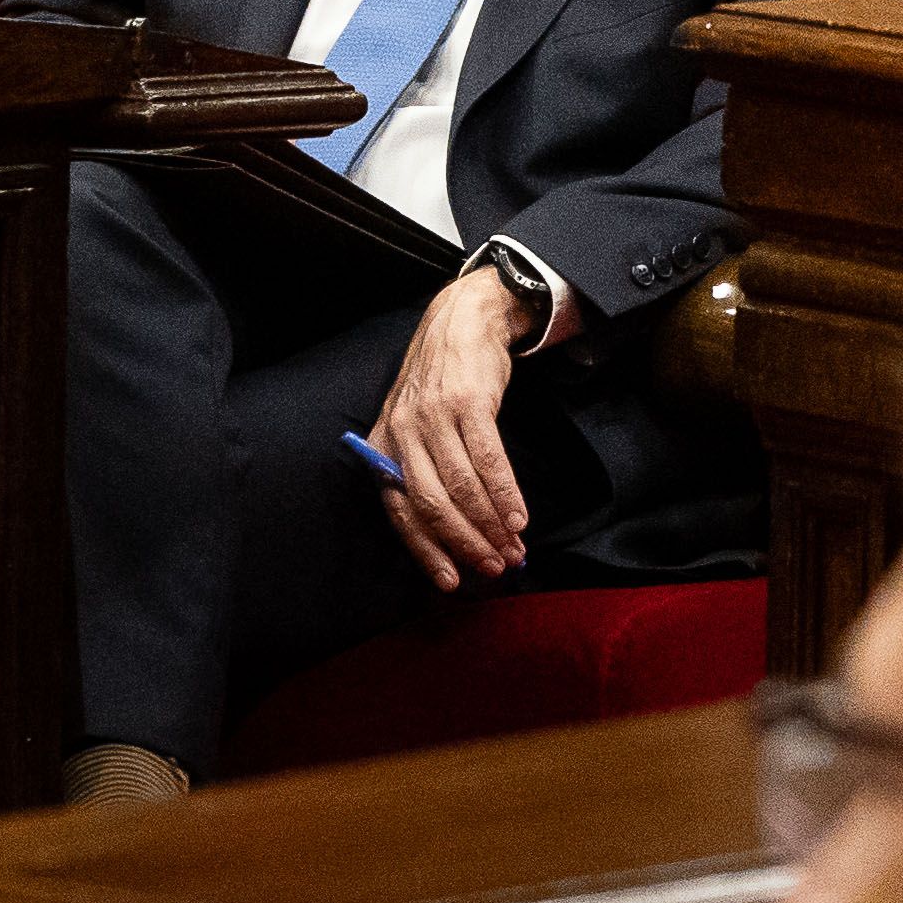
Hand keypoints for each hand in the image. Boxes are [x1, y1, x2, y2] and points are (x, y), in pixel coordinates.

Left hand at [366, 264, 538, 588]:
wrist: (460, 322)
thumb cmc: (439, 384)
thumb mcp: (412, 425)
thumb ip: (418, 469)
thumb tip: (450, 529)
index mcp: (382, 448)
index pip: (399, 512)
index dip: (426, 550)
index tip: (451, 581)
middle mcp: (402, 435)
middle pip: (433, 504)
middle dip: (465, 543)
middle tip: (493, 567)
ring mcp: (434, 418)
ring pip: (463, 487)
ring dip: (491, 524)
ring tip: (514, 548)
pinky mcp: (469, 404)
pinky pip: (488, 459)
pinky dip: (506, 493)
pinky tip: (519, 516)